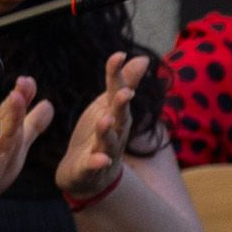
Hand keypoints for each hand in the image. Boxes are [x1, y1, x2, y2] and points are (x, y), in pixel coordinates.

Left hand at [51, 55, 148, 207]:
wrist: (88, 176)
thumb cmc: (100, 136)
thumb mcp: (107, 107)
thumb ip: (123, 83)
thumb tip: (143, 58)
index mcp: (117, 115)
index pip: (118, 91)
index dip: (117, 75)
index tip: (118, 55)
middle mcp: (116, 132)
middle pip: (120, 118)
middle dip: (122, 105)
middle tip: (125, 92)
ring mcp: (104, 151)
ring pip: (108, 141)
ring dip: (107, 131)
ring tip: (105, 120)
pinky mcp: (89, 169)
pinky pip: (93, 166)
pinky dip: (97, 163)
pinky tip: (100, 160)